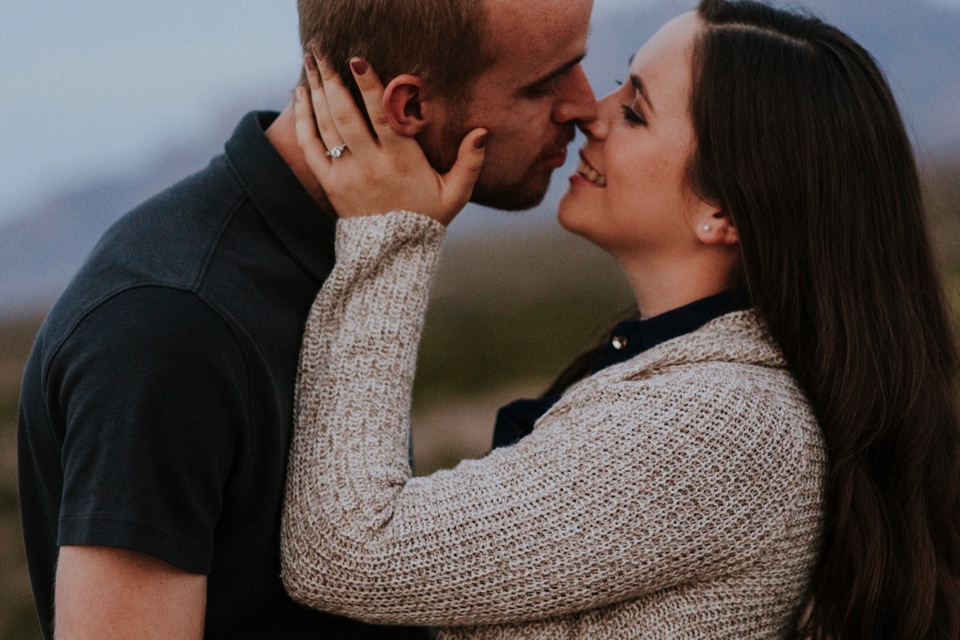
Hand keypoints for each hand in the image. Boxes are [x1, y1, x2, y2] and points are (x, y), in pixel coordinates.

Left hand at [294, 51, 487, 225]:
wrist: (392, 255)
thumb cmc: (426, 219)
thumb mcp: (455, 194)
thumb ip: (470, 162)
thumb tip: (482, 132)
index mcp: (401, 162)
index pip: (382, 117)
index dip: (369, 87)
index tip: (358, 60)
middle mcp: (369, 165)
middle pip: (346, 115)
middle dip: (332, 79)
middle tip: (323, 51)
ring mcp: (346, 175)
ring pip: (326, 126)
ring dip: (316, 91)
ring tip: (311, 62)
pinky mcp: (329, 184)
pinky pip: (310, 146)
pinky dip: (303, 119)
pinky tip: (300, 94)